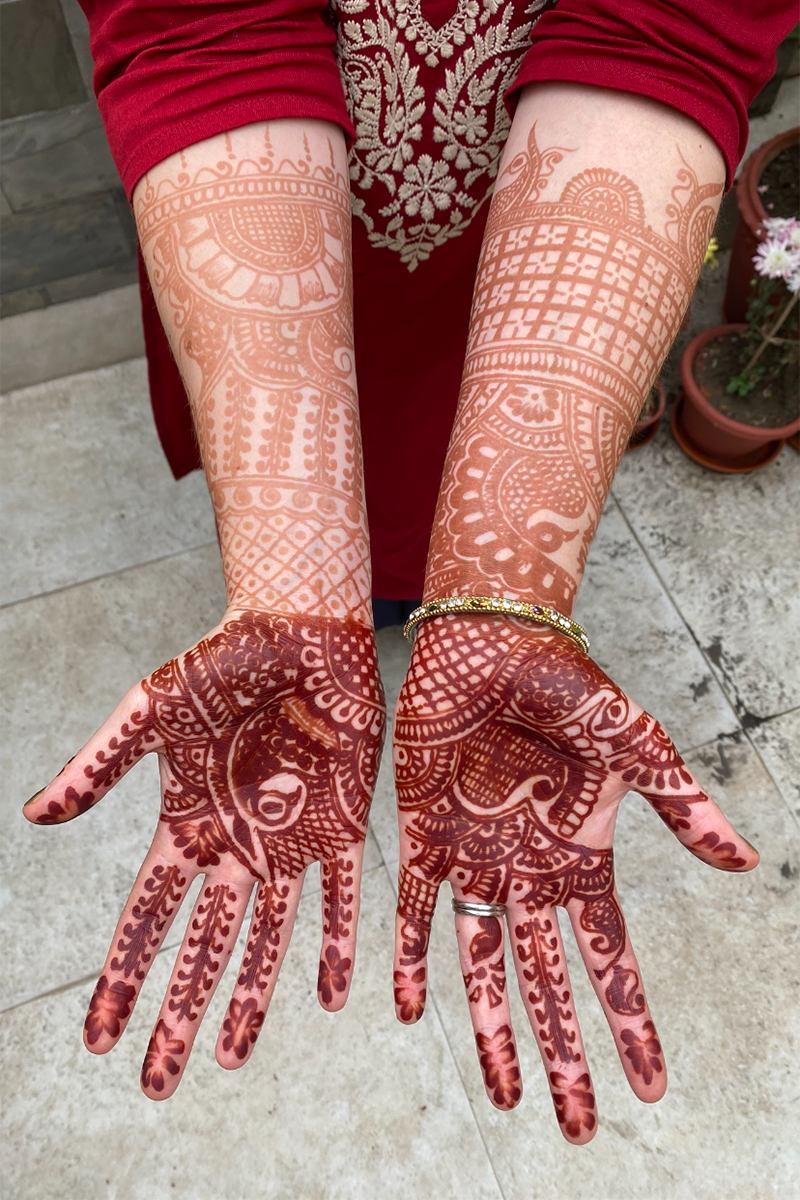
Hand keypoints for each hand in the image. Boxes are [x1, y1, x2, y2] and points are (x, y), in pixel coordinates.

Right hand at [24, 611, 384, 1097]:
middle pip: (203, 948)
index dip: (124, 978)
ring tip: (231, 1057)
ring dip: (251, 998)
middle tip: (159, 1082)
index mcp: (186, 824)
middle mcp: (236, 845)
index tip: (99, 1040)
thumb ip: (101, 766)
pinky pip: (339, 898)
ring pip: (267, 939)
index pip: (146, 920)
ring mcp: (289, 842)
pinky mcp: (341, 826)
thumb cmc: (221, 660)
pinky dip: (334, 945)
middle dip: (180, 1012)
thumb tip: (33, 816)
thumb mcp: (149, 712)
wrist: (298, 629)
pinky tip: (331, 997)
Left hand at [392, 616, 756, 1143]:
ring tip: (505, 1097)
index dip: (630, 1023)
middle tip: (580, 1128)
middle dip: (565, 1054)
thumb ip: (679, 803)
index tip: (652, 1087)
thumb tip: (747, 865)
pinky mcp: (423, 839)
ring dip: (494, 1030)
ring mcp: (475, 862)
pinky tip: (407, 1011)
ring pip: (484, 967)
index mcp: (581, 860)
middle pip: (551, 984)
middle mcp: (528, 875)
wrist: (490, 642)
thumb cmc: (567, 686)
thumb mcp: (633, 746)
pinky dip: (412, 962)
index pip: (610, 960)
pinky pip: (416, 913)